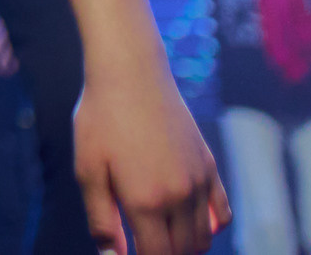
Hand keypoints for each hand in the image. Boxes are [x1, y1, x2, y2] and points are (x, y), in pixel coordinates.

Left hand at [73, 63, 226, 254]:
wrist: (131, 73)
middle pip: (183, 251)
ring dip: (186, 246)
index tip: (132, 253)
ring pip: (204, 237)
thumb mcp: (88, 170)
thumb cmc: (100, 119)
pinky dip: (211, 226)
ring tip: (161, 236)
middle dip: (164, 253)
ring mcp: (200, 181)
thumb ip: (101, 220)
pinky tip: (188, 222)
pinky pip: (222, 212)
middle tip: (142, 242)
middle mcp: (180, 196)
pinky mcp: (209, 165)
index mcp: (147, 202)